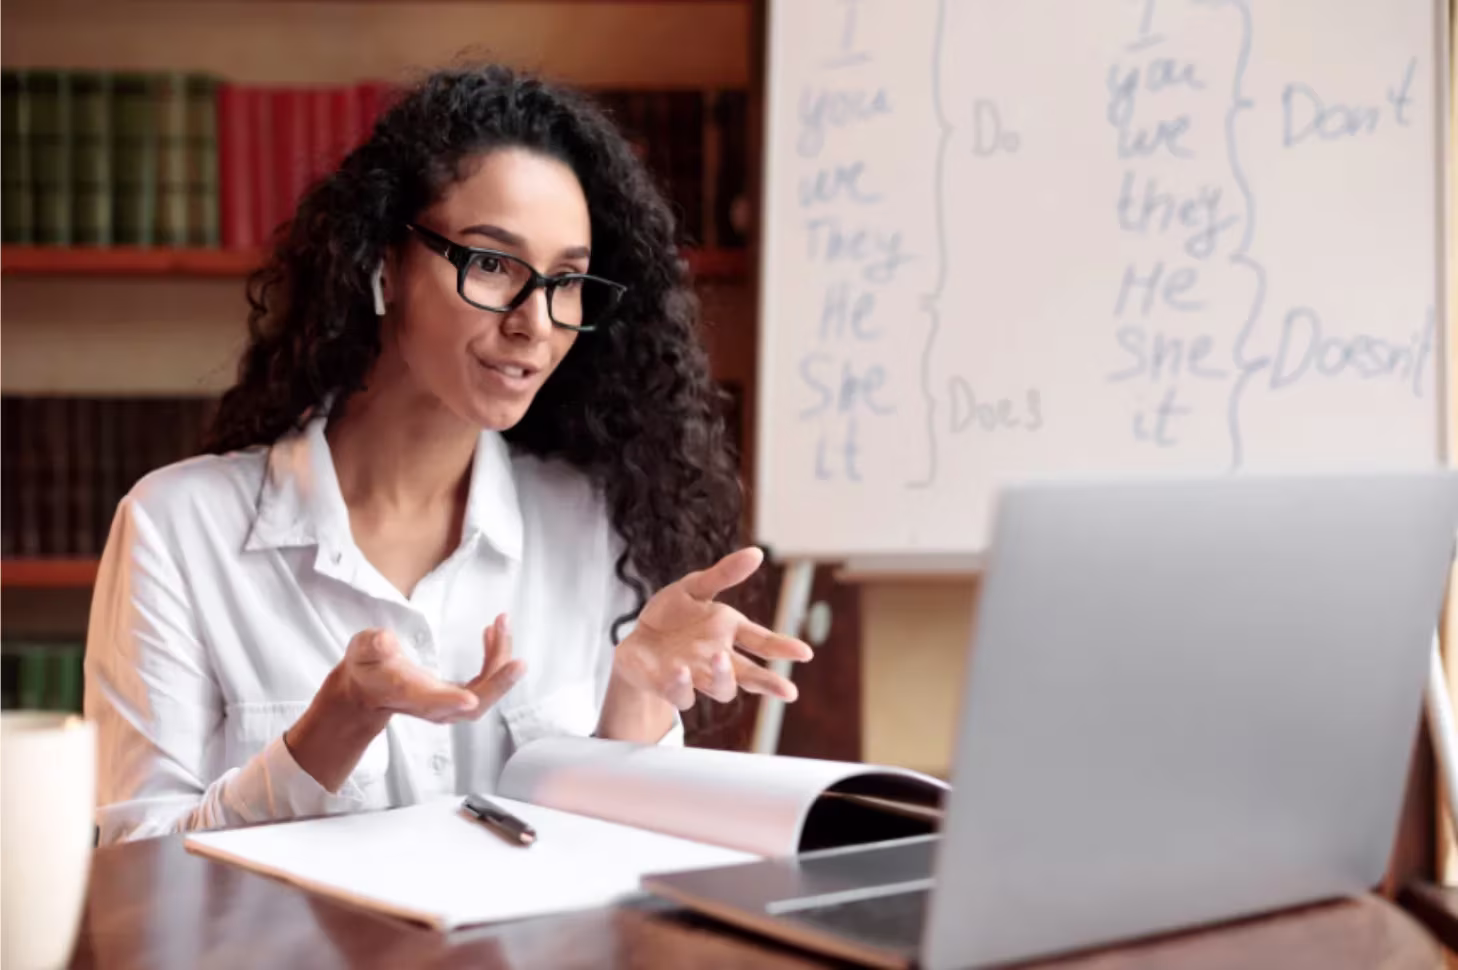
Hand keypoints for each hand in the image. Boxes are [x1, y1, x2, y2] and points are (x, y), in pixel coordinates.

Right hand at [285, 616, 525, 791]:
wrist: (369, 689)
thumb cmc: (367, 668)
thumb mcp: (362, 651)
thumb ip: (372, 646)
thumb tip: (385, 641)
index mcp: (410, 695)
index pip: (432, 703)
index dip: (450, 702)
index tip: (469, 699)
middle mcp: (434, 706)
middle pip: (473, 705)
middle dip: (498, 684)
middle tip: (518, 662)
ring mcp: (450, 705)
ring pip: (485, 693)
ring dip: (500, 662)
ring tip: (502, 624)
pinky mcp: (458, 697)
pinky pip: (485, 683)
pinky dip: (495, 661)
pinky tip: (492, 634)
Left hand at [611, 547, 813, 711]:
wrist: (635, 641)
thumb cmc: (670, 615)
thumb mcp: (694, 588)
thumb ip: (724, 574)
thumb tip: (757, 552)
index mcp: (729, 632)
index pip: (762, 641)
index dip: (783, 648)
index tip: (805, 653)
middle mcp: (719, 658)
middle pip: (750, 675)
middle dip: (769, 683)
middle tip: (789, 692)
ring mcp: (698, 676)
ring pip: (722, 688)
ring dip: (724, 676)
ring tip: (721, 657)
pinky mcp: (672, 688)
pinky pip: (683, 694)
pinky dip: (684, 685)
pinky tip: (681, 670)